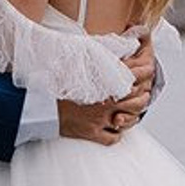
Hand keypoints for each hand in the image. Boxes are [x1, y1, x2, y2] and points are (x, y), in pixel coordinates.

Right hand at [58, 28, 155, 145]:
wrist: (36, 106)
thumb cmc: (51, 84)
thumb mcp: (72, 65)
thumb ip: (93, 58)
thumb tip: (105, 48)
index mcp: (102, 81)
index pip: (135, 74)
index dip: (145, 71)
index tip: (148, 68)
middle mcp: (105, 101)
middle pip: (138, 98)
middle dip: (143, 94)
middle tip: (142, 91)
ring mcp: (99, 119)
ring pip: (129, 119)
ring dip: (133, 114)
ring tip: (131, 109)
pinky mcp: (92, 132)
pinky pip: (113, 137)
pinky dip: (116, 133)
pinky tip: (113, 126)